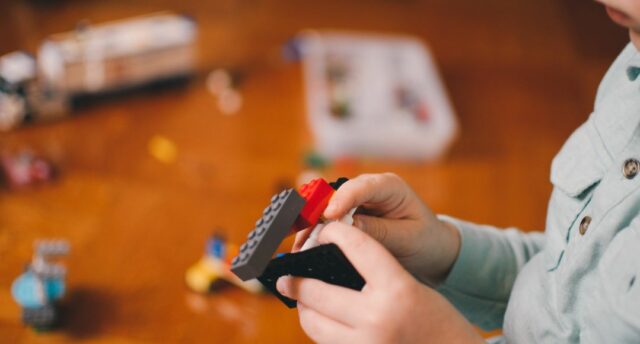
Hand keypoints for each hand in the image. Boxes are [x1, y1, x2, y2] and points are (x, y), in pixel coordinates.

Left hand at [279, 222, 481, 343]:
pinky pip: (325, 343)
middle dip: (297, 280)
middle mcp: (377, 318)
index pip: (357, 247)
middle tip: (286, 276)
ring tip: (302, 299)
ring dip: (304, 308)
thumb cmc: (438, 321)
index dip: (335, 233)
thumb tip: (333, 263)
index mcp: (397, 290)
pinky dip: (320, 329)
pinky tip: (322, 319)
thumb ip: (377, 274)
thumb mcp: (413, 288)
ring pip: (313, 323)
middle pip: (317, 291)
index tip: (324, 230)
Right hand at [294, 173, 459, 284]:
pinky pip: (325, 221)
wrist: (430, 248)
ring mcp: (355, 201)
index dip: (343, 199)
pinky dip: (314, 233)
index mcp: (389, 187)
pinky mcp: (347, 215)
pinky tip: (304, 247)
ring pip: (325, 207)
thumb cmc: (424, 239)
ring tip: (299, 246)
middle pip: (335, 194)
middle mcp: (368, 189)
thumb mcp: (407, 238)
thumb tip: (347, 227)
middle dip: (317, 213)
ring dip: (310, 225)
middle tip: (304, 235)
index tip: (329, 216)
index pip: (362, 186)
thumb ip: (379, 231)